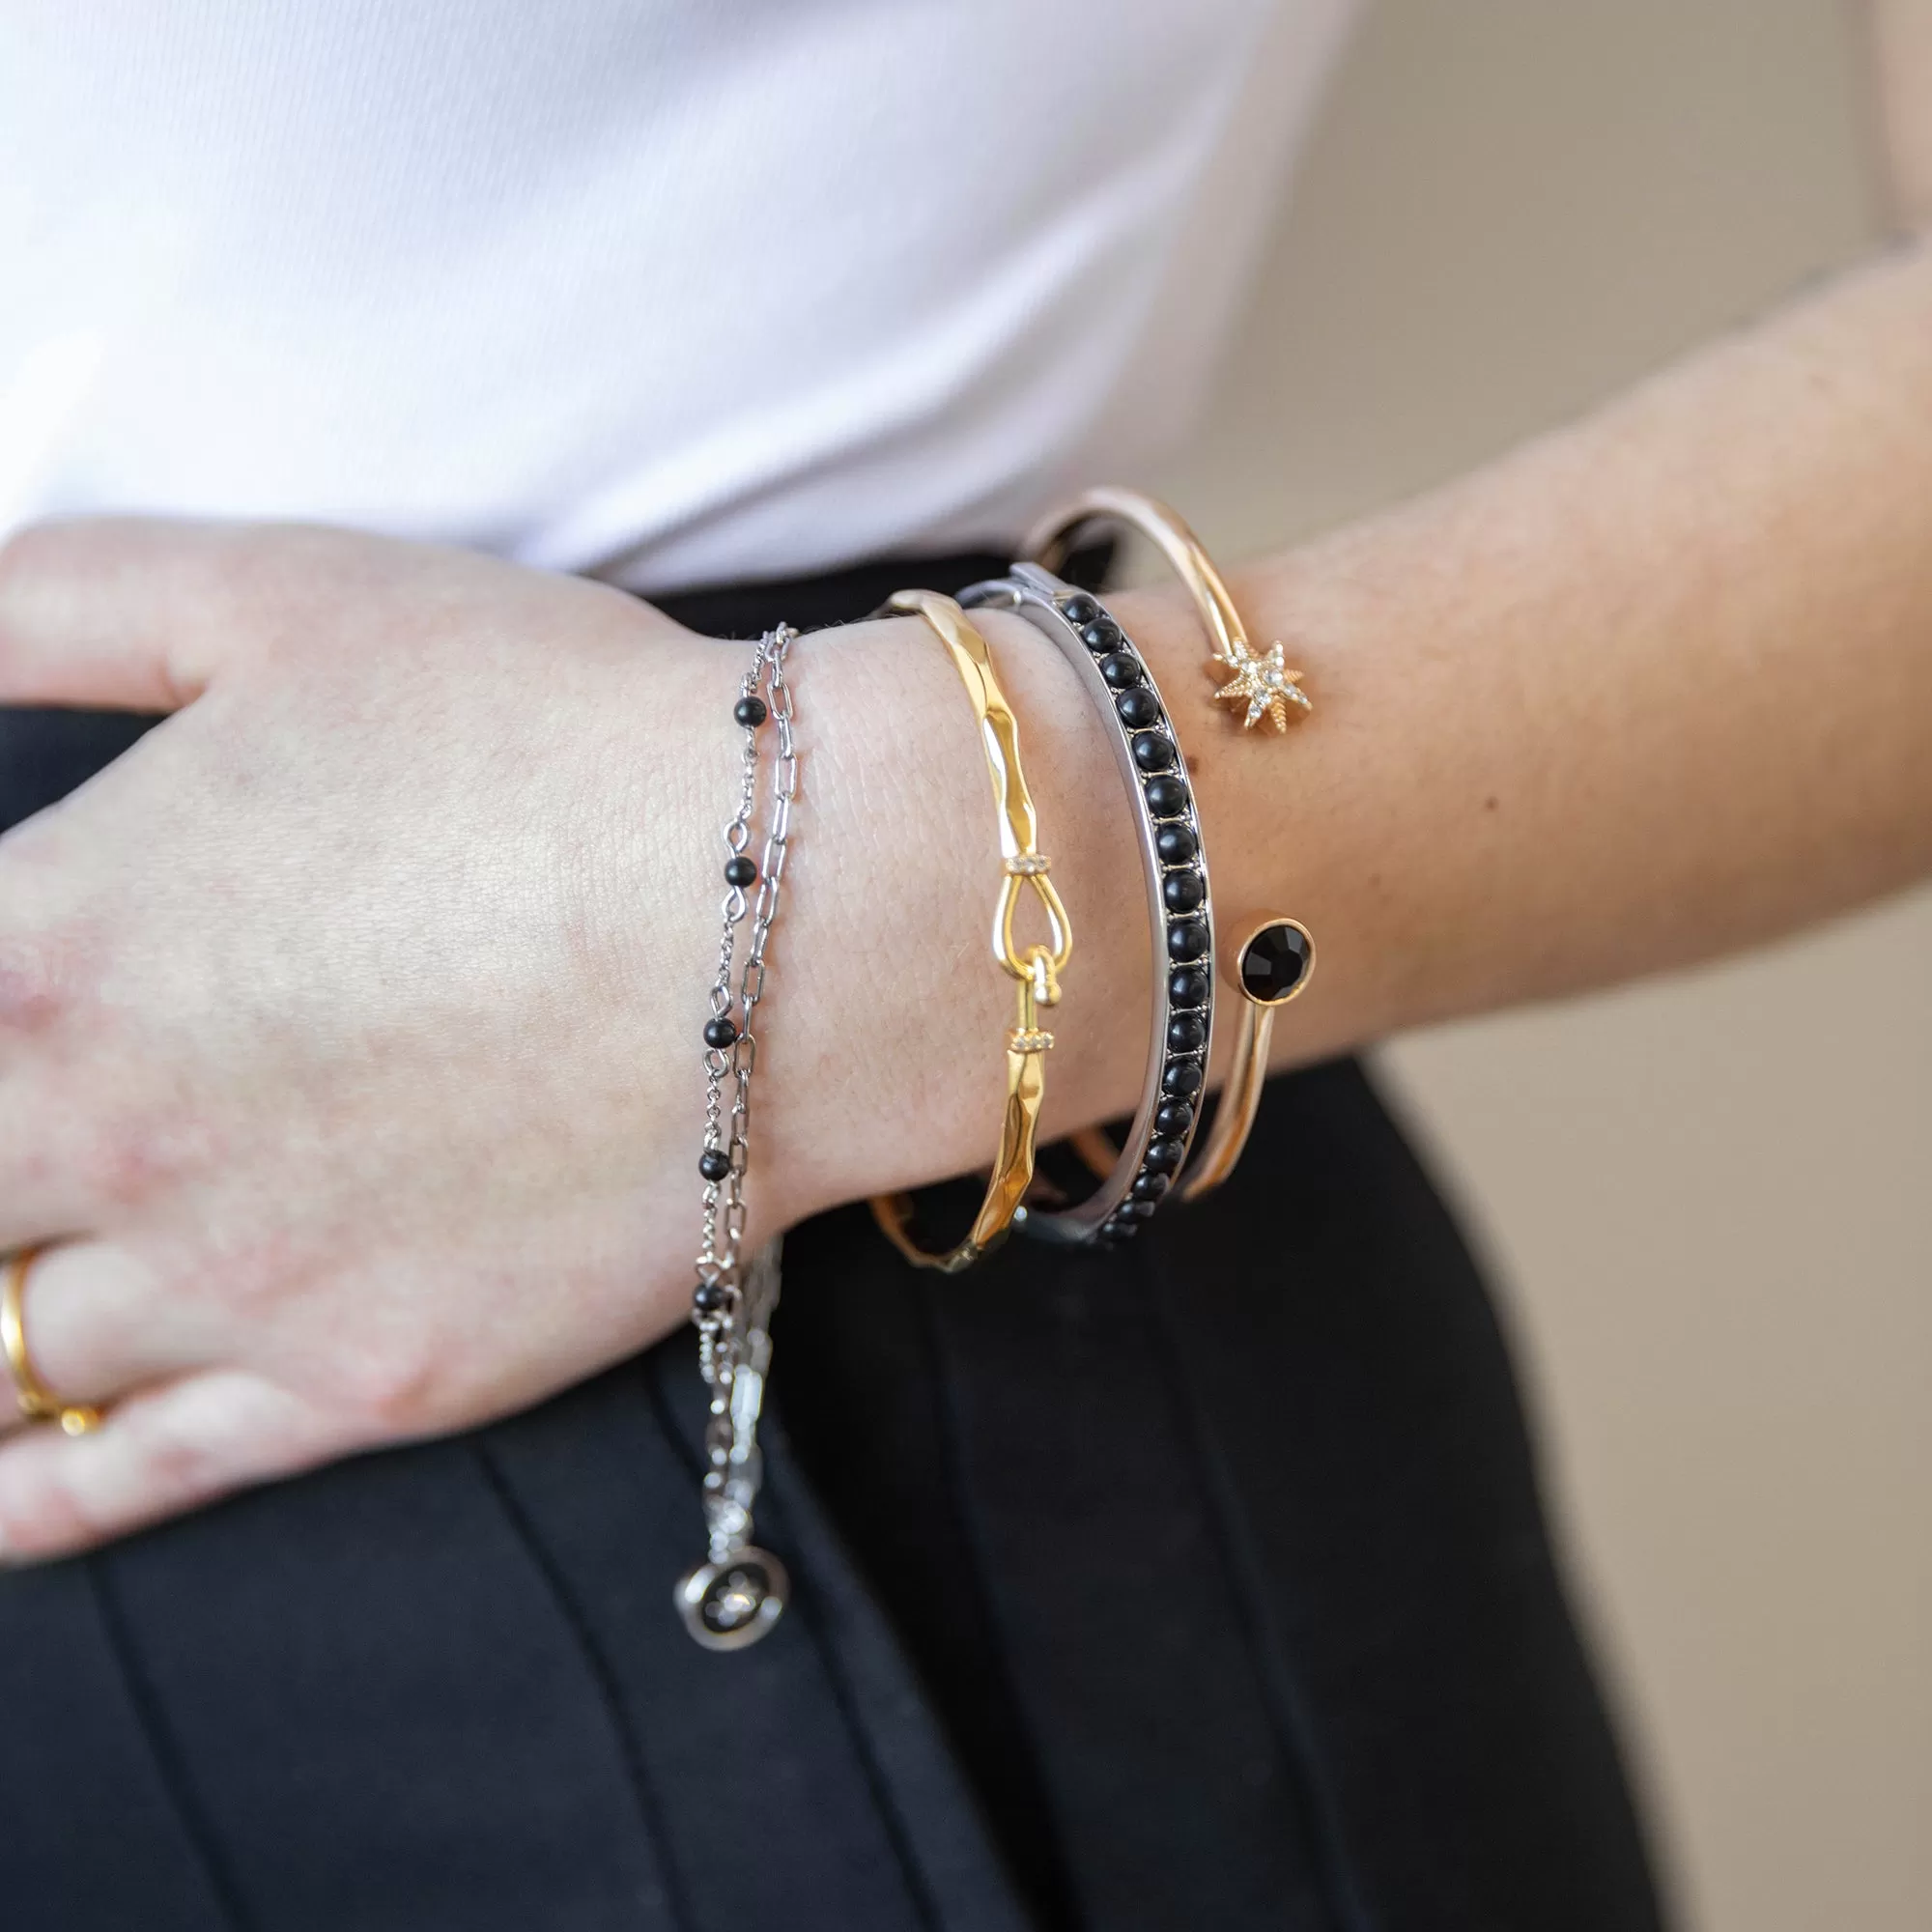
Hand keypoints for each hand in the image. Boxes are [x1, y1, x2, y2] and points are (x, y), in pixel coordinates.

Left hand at [0, 519, 766, 1557]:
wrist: (805, 914)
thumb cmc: (557, 736)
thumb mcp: (281, 598)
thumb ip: (42, 600)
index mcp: (47, 942)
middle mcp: (101, 1135)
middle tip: (4, 1147)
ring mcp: (230, 1285)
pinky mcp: (358, 1383)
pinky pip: (109, 1487)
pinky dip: (11, 1502)